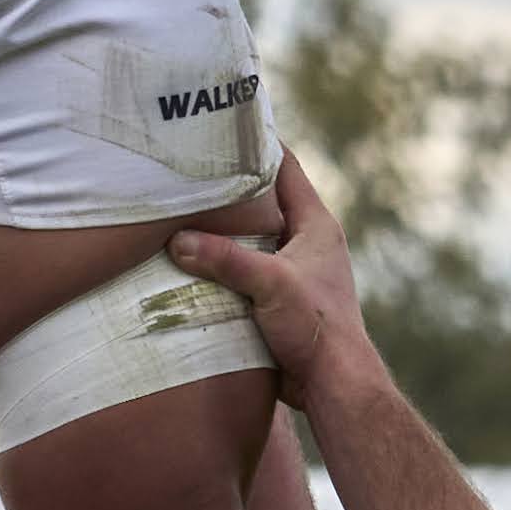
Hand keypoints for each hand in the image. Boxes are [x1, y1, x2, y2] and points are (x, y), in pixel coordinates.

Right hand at [168, 155, 379, 401]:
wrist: (333, 385)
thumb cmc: (316, 327)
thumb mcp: (269, 284)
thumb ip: (225, 259)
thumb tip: (177, 240)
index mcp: (316, 224)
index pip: (284, 166)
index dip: (256, 143)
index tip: (222, 124)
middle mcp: (307, 242)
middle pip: (263, 200)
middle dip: (228, 187)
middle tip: (187, 169)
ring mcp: (293, 271)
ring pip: (251, 238)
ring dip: (222, 230)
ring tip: (179, 211)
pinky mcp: (279, 300)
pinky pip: (245, 270)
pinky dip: (221, 264)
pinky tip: (189, 262)